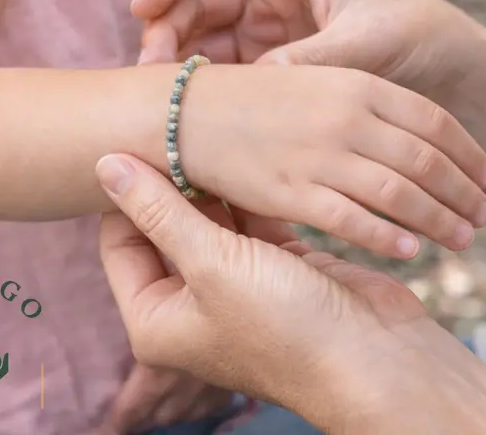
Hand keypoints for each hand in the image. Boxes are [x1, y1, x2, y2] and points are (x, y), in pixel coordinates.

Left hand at [97, 155, 485, 434]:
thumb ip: (160, 212)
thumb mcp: (211, 265)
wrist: (379, 361)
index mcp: (155, 318)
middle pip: (166, 227)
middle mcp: (191, 303)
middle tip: (177, 125)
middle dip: (173, 181)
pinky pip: (251, 221)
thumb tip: (106, 164)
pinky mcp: (279, 266)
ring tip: (212, 128)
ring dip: (213, 182)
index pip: (121, 240)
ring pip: (212, 220)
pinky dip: (250, 192)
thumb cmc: (285, 324)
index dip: (127, 191)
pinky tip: (251, 151)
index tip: (140, 139)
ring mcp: (237, 284)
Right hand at [132, 0, 485, 115]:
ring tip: (164, 98)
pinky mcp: (270, 75)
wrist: (460, 83)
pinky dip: (201, 92)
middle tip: (151, 67)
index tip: (143, 5)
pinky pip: (221, 75)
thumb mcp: (373, 40)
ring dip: (176, 65)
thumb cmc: (425, 39)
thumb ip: (317, 58)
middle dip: (165, 26)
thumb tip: (261, 84)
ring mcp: (265, 35)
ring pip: (199, 40)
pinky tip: (191, 116)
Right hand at [155, 60, 485, 258]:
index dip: (469, 153)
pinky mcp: (293, 193)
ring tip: (461, 241)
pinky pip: (355, 221)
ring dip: (439, 221)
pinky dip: (388, 238)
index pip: (433, 121)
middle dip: (464, 193)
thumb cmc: (249, 98)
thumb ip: (358, 104)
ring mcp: (320, 156)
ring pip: (401, 195)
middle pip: (427, 161)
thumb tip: (401, 138)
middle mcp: (346, 118)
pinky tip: (408, 253)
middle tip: (484, 217)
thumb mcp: (312, 80)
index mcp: (355, 83)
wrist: (185, 112)